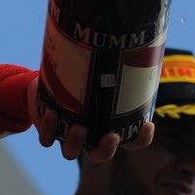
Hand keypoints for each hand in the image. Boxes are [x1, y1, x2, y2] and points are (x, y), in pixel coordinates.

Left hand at [26, 74, 154, 161]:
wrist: (51, 80)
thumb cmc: (87, 76)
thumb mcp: (105, 71)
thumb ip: (122, 64)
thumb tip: (141, 39)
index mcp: (110, 127)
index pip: (133, 141)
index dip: (142, 138)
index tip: (147, 123)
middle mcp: (89, 137)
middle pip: (100, 155)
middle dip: (107, 149)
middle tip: (112, 136)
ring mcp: (68, 136)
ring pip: (71, 153)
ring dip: (76, 144)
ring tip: (79, 127)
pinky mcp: (48, 131)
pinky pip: (47, 139)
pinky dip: (49, 129)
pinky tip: (52, 112)